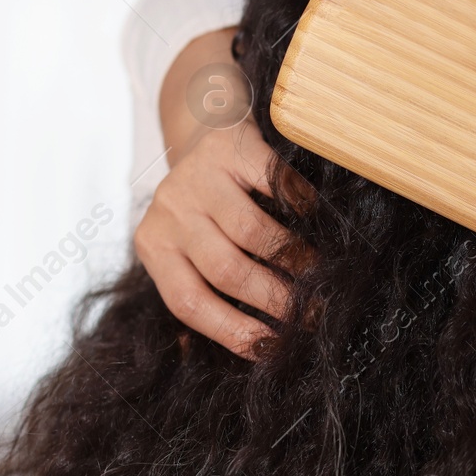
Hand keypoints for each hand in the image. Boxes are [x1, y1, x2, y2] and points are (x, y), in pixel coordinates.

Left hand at [136, 119, 304, 358]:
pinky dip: (301, 206)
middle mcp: (168, 212)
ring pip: (250, 233)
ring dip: (293, 261)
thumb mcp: (187, 247)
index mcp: (154, 248)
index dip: (233, 331)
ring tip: (320, 276)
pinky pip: (273, 183)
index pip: (189, 303)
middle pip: (225, 270)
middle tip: (313, 316)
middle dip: (275, 301)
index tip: (275, 349)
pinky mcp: (229, 146)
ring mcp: (196, 177)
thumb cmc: (206, 204)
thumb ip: (204, 292)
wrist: (202, 123)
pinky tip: (320, 222)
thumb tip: (248, 353)